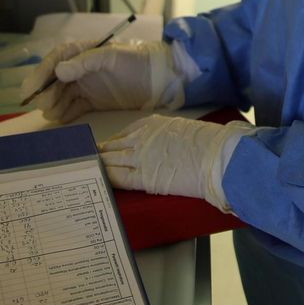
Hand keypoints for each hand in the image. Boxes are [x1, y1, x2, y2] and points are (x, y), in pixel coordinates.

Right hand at [18, 40, 183, 123]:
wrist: (160, 78)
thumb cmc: (137, 61)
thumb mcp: (113, 57)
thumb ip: (86, 62)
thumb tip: (59, 70)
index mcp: (83, 52)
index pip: (55, 60)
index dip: (40, 74)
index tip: (30, 89)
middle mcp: (80, 69)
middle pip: (54, 80)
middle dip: (45, 92)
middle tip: (43, 106)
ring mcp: (86, 86)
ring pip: (60, 95)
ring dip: (53, 104)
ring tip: (52, 114)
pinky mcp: (92, 101)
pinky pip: (72, 108)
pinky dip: (64, 113)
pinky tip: (60, 119)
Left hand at [99, 115, 251, 212]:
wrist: (216, 156)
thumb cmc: (207, 142)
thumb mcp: (182, 129)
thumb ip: (165, 135)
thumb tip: (163, 145)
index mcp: (152, 124)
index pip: (124, 134)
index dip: (112, 143)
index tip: (104, 148)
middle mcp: (141, 138)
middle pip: (113, 147)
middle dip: (100, 154)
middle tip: (87, 160)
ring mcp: (141, 157)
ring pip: (112, 161)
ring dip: (99, 166)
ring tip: (88, 171)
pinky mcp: (144, 177)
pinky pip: (119, 177)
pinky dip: (107, 177)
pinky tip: (99, 179)